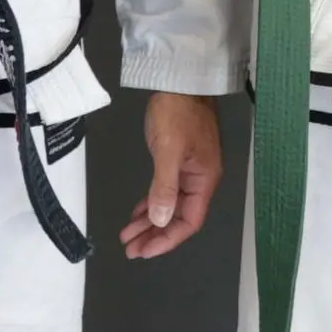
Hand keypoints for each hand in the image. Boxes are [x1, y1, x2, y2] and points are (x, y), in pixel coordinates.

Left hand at [119, 91, 223, 259]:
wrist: (179, 80)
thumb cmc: (176, 114)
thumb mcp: (168, 150)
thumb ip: (164, 187)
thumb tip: (160, 222)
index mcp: (204, 178)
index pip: (190, 221)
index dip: (168, 239)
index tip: (145, 251)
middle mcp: (200, 178)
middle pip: (179, 216)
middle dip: (155, 234)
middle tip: (130, 249)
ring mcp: (189, 168)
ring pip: (170, 204)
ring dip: (150, 221)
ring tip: (127, 236)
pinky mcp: (178, 159)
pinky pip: (166, 190)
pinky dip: (151, 203)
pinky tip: (137, 212)